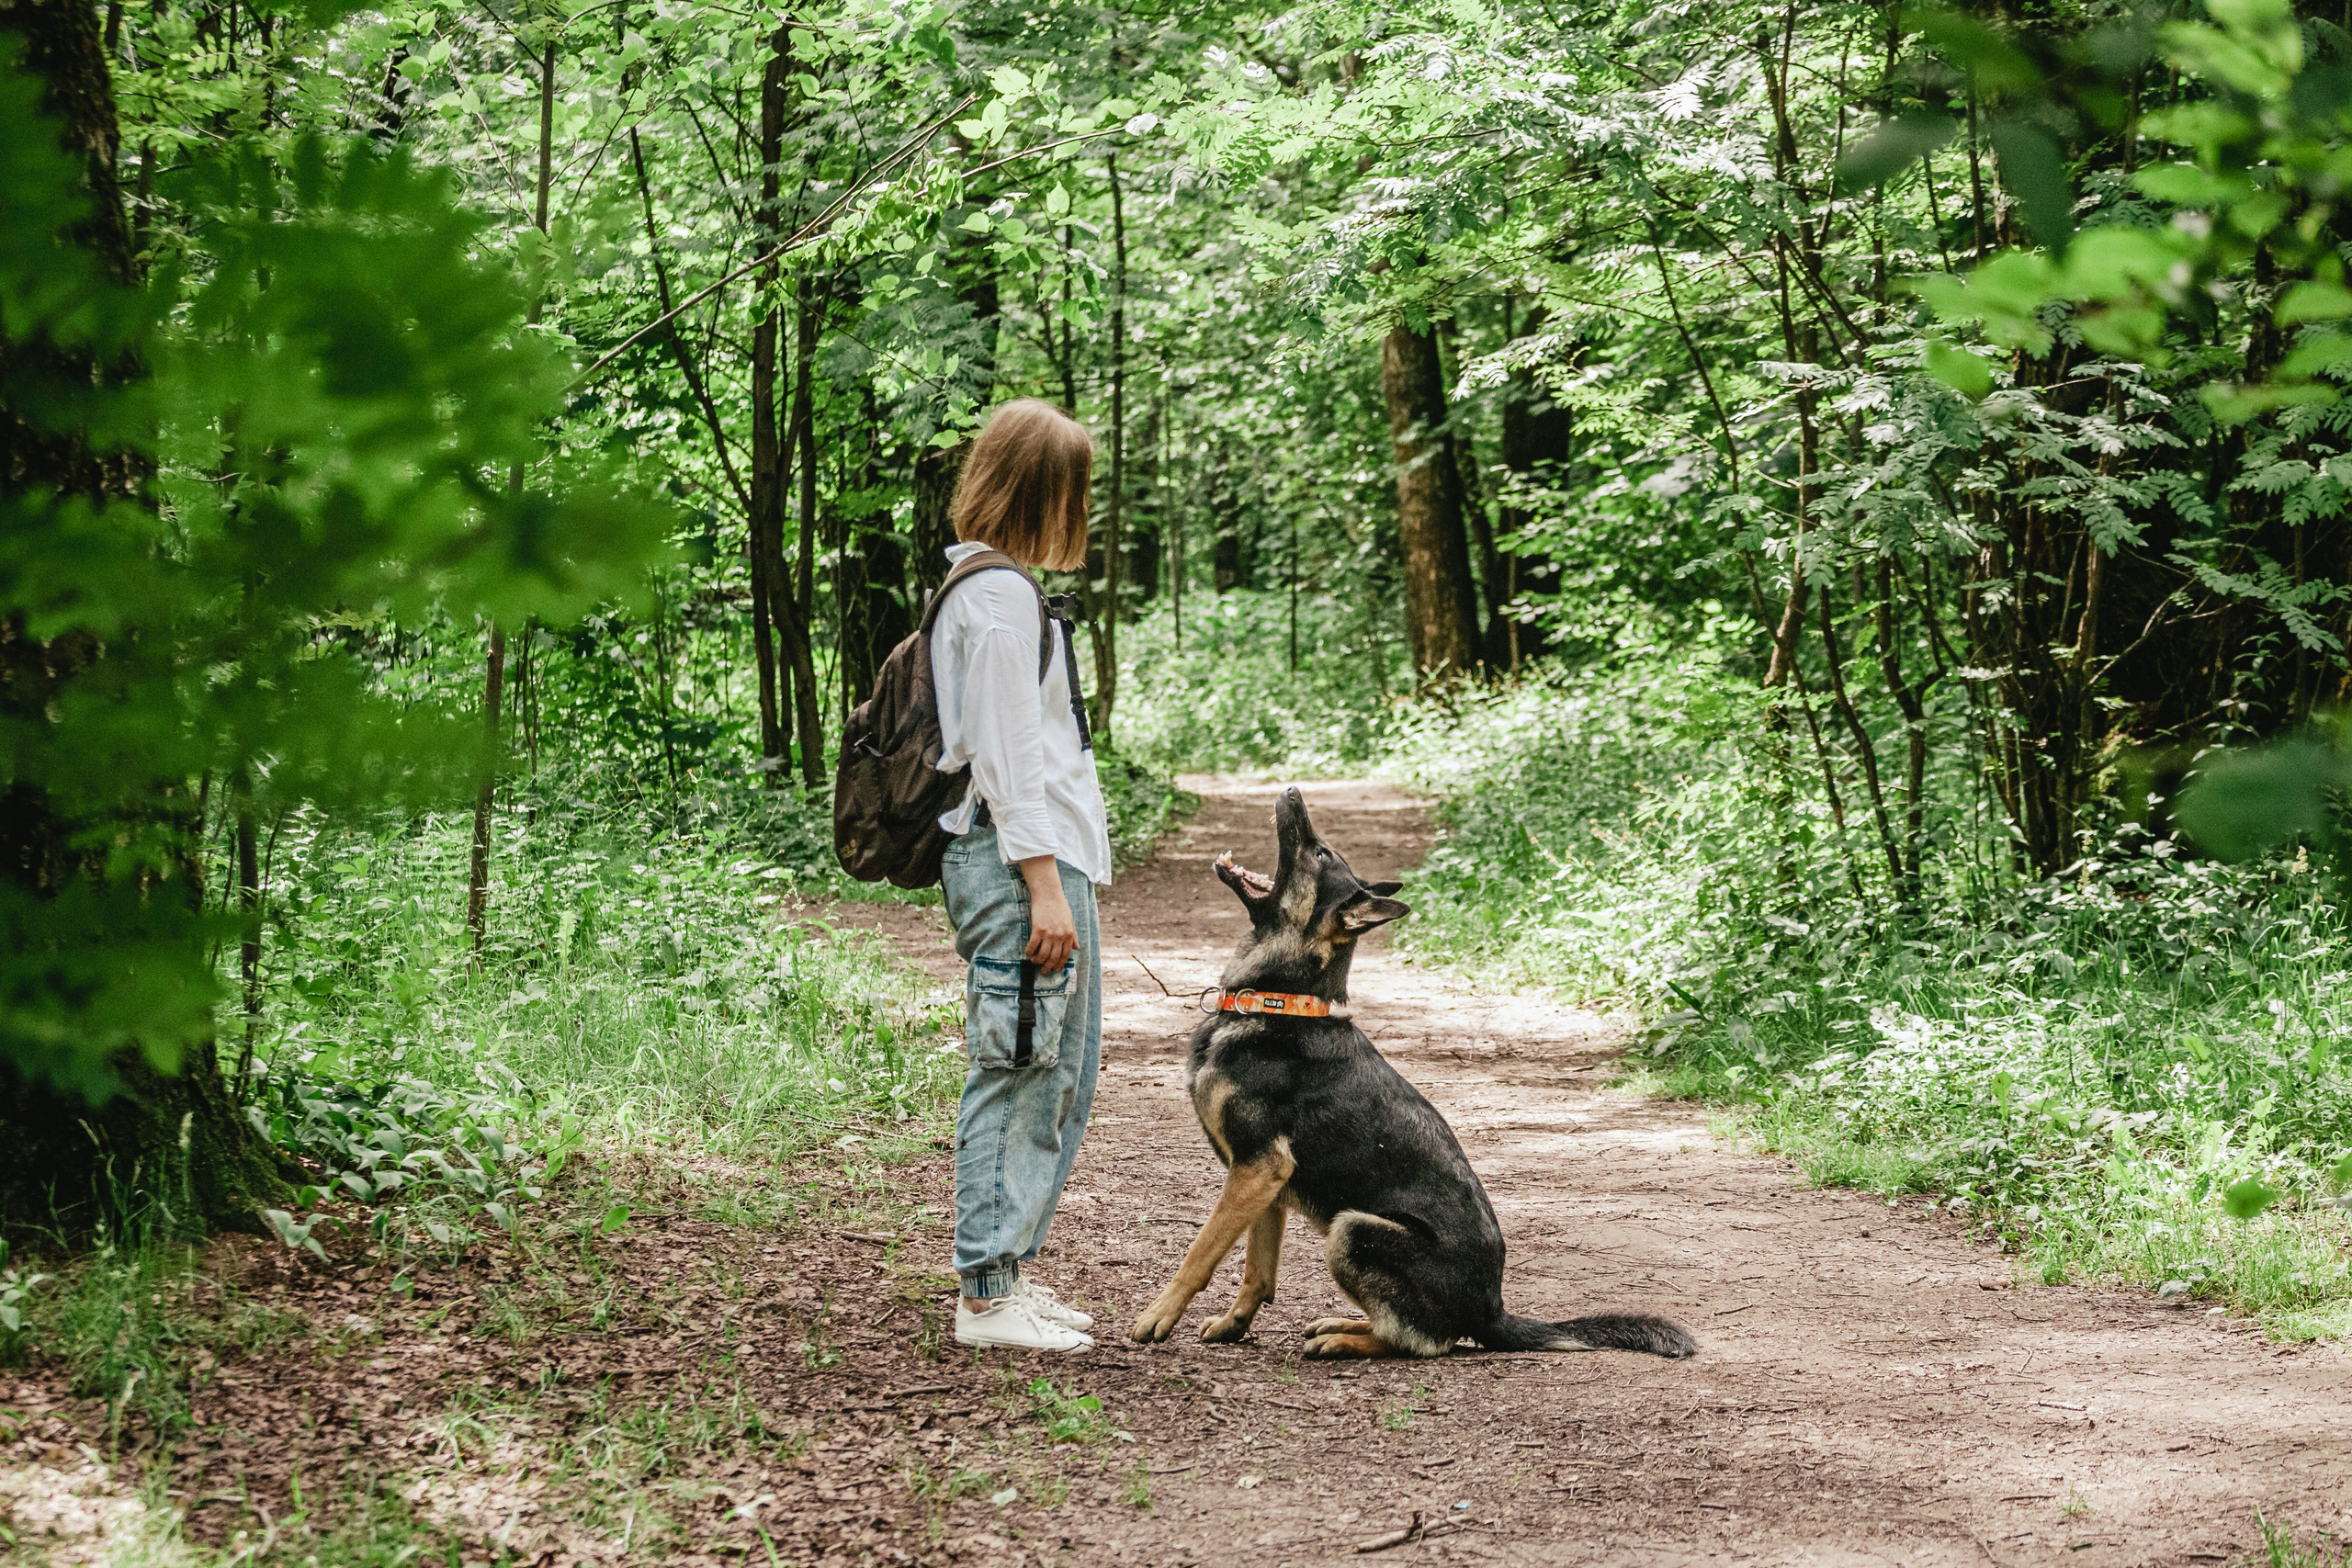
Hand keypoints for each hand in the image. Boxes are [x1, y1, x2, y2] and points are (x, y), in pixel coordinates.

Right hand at [1019, 856, 1077, 972]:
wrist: (1049, 894)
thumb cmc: (1060, 906)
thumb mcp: (1070, 921)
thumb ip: (1073, 936)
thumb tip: (1077, 948)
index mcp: (1069, 935)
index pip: (1065, 955)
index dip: (1059, 965)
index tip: (1055, 970)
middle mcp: (1060, 936)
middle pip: (1054, 958)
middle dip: (1048, 967)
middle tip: (1043, 971)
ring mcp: (1049, 933)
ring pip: (1043, 955)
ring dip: (1038, 961)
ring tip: (1034, 962)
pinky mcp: (1038, 929)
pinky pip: (1033, 946)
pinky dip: (1029, 952)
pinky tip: (1028, 953)